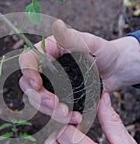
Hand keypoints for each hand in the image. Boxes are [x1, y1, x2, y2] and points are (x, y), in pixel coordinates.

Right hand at [19, 20, 139, 118]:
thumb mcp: (89, 43)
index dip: (27, 73)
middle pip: (29, 86)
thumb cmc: (103, 51)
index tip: (36, 85)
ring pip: (39, 101)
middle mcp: (45, 69)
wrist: (116, 69)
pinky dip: (61, 118)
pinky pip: (52, 111)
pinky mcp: (60, 99)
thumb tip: (57, 24)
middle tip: (56, 105)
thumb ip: (71, 38)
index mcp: (47, 52)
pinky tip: (75, 118)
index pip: (27, 61)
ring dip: (50, 111)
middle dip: (40, 98)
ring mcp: (51, 86)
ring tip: (69, 115)